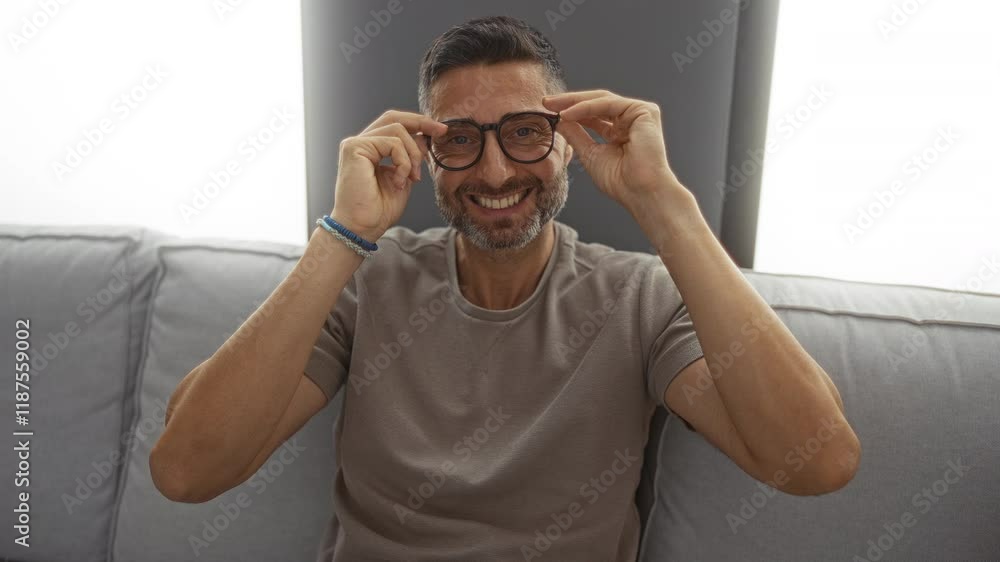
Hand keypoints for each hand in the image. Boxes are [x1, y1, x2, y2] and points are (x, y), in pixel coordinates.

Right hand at [329, 110, 447, 240]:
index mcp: (371, 149)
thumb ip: (410, 157)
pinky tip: (400, 181)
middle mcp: (360, 143)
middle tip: (441, 131)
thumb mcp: (403, 178)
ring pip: (397, 130)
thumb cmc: (379, 210)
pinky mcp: (354, 148)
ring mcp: (355, 144)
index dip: (418, 124)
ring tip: (413, 177)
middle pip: (394, 117)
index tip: (440, 131)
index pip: (395, 125)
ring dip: (413, 154)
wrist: (362, 228)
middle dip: (421, 122)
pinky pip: (392, 143)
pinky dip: (403, 162)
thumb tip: (424, 137)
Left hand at [542, 89, 684, 212]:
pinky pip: (608, 104)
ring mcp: (639, 114)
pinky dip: (586, 108)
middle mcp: (630, 119)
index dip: (570, 112)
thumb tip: (558, 120)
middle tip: (546, 102)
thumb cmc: (620, 181)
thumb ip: (576, 135)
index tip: (548, 112)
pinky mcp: (644, 111)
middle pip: (596, 103)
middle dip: (569, 102)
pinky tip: (567, 113)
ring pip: (601, 100)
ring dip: (574, 102)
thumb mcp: (589, 154)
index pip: (593, 114)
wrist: (640, 192)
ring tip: (552, 106)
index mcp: (620, 131)